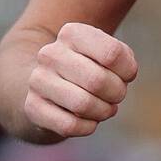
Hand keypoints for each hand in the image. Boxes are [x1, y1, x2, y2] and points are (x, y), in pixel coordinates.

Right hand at [23, 22, 137, 138]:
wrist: (48, 85)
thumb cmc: (90, 68)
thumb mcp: (108, 55)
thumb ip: (123, 59)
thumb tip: (123, 76)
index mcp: (72, 33)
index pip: (113, 53)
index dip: (128, 71)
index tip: (125, 75)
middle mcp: (50, 53)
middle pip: (99, 81)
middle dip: (117, 94)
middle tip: (116, 95)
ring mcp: (38, 80)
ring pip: (83, 105)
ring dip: (103, 112)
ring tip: (104, 108)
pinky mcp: (32, 107)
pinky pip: (69, 125)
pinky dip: (87, 127)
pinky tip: (88, 120)